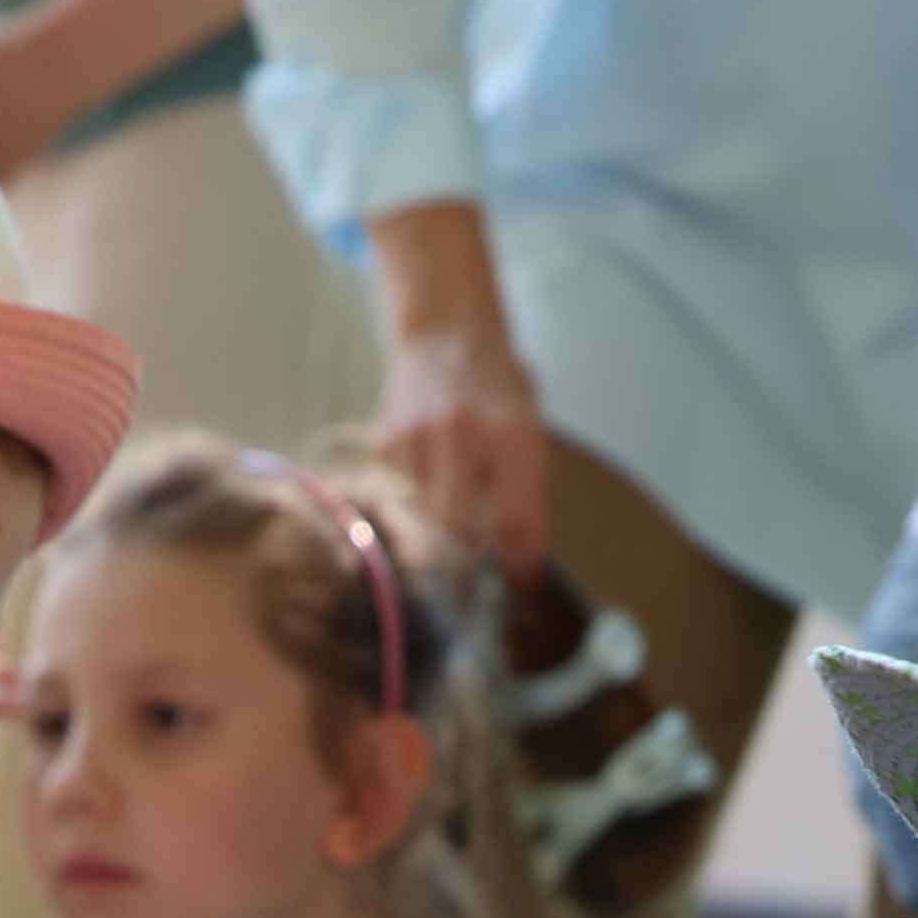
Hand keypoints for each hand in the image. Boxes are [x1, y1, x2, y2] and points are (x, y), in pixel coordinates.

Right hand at [375, 311, 551, 586]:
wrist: (445, 329)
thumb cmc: (497, 384)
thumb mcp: (530, 426)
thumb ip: (527, 490)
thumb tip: (522, 560)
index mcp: (512, 433)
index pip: (516, 517)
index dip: (518, 561)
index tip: (520, 588)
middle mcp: (463, 435)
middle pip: (458, 529)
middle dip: (466, 561)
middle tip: (473, 581)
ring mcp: (419, 437)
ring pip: (424, 517)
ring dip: (438, 530)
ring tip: (449, 516)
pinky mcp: (388, 442)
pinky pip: (399, 494)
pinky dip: (414, 498)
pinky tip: (425, 475)